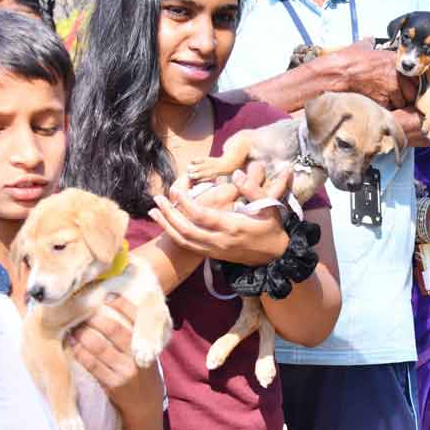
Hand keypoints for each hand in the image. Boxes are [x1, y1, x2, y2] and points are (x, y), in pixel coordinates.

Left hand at [69, 294, 163, 421]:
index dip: (122, 305)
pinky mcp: (113, 384)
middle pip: (114, 330)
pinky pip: (92, 364)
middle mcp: (138, 357)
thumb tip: (116, 311)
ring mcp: (125, 371)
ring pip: (100, 346)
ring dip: (84, 334)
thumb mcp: (147, 354)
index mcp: (148, 346)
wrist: (146, 408)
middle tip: (83, 310)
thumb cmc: (144, 376)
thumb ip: (136, 338)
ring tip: (74, 326)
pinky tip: (74, 344)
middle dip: (96, 318)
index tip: (108, 295)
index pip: (136, 320)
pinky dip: (81, 352)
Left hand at [150, 163, 291, 265]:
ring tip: (153, 212)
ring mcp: (215, 250)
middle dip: (169, 215)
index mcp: (233, 227)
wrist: (275, 256)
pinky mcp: (212, 254)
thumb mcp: (269, 206)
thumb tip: (237, 174)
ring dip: (167, 226)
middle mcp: (220, 241)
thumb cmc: (272, 227)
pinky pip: (188, 246)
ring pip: (184, 240)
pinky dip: (174, 235)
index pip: (202, 216)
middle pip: (187, 230)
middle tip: (156, 199)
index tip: (176, 190)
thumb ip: (253, 189)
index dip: (186, 203)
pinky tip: (166, 224)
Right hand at [327, 43, 410, 109]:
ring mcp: (392, 90)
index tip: (408, 84)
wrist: (339, 74)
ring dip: (397, 103)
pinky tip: (380, 105)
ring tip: (388, 100)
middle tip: (398, 94)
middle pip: (412, 92)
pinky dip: (387, 109)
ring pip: (402, 102)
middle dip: (406, 94)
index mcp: (395, 61)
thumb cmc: (349, 61)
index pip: (416, 75)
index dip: (412, 81)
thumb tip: (369, 40)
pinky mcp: (383, 102)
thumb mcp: (362, 47)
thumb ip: (369, 44)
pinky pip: (391, 109)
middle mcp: (397, 76)